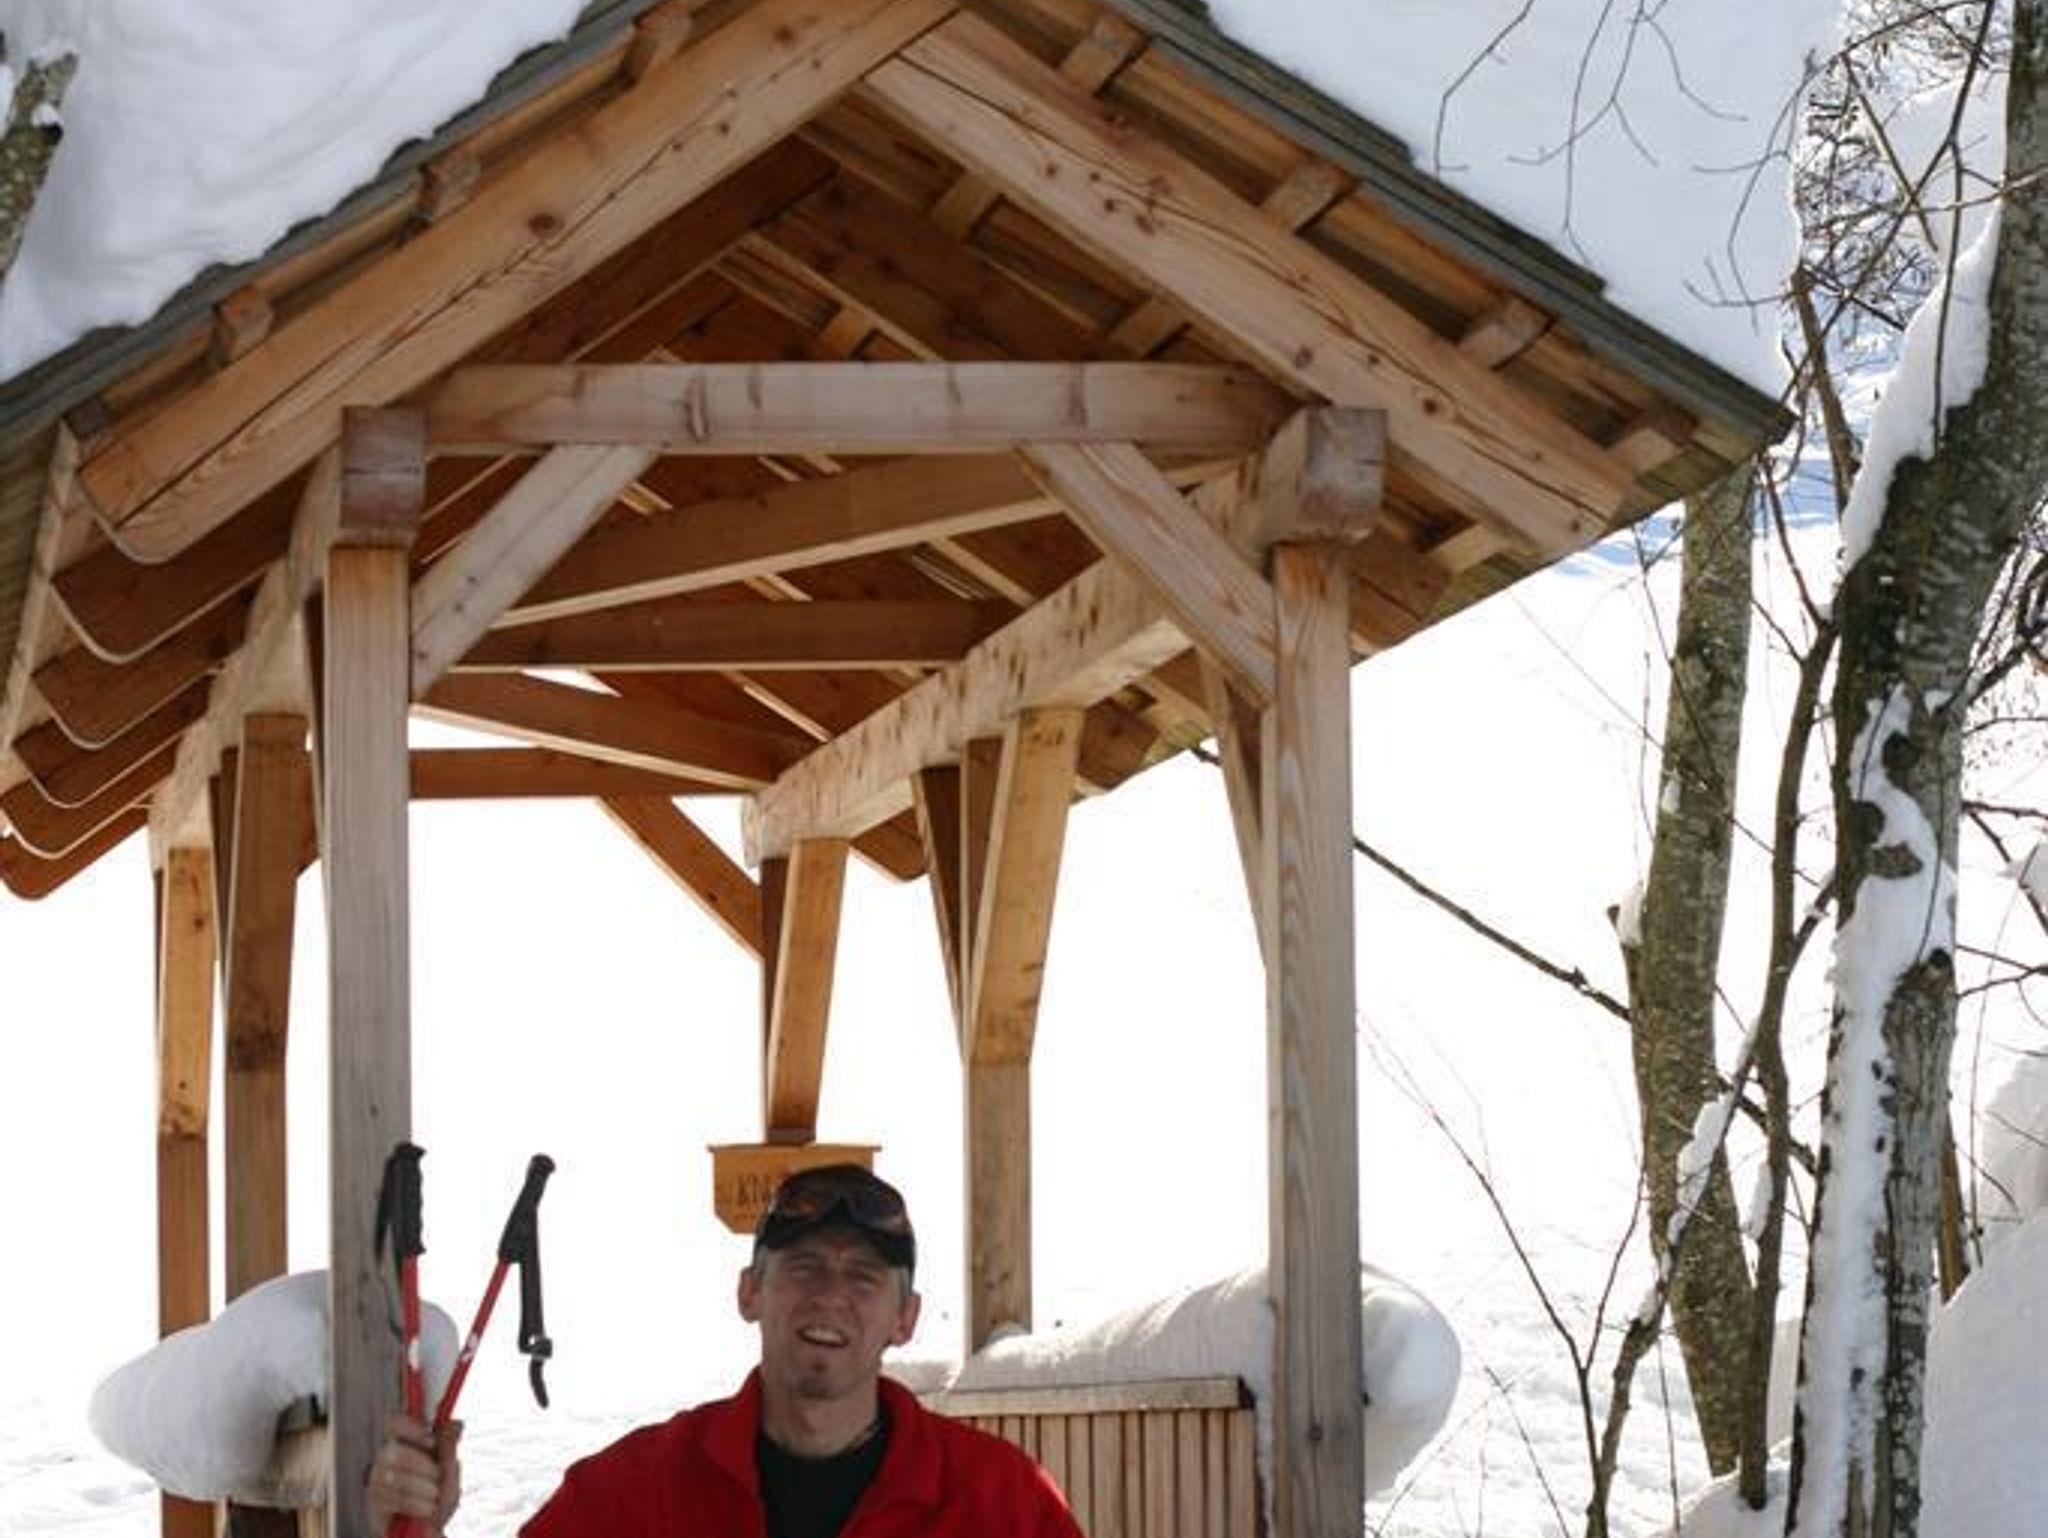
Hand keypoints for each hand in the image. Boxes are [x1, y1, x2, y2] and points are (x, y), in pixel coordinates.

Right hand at [365, 1413, 461, 1536]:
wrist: (430, 1532)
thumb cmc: (436, 1499)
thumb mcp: (450, 1472)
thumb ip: (450, 1448)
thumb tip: (456, 1423)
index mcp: (402, 1446)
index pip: (393, 1424)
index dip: (409, 1427)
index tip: (430, 1440)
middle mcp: (384, 1461)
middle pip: (393, 1452)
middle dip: (423, 1466)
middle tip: (437, 1477)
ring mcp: (376, 1484)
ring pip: (394, 1477)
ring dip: (423, 1488)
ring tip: (433, 1496)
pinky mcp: (373, 1506)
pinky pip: (393, 1499)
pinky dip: (417, 1504)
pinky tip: (424, 1509)